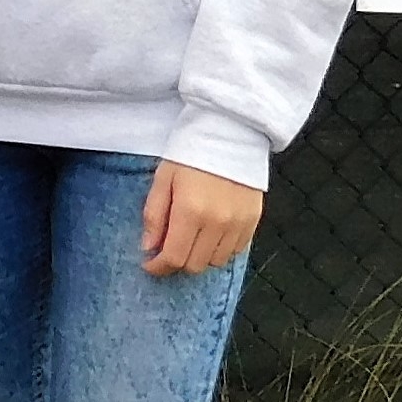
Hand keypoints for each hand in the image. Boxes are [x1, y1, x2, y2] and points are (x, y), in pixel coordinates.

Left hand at [140, 161, 261, 277]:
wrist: (229, 133)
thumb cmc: (190, 154)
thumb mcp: (163, 180)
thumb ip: (154, 216)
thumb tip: (149, 248)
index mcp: (190, 211)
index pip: (174, 257)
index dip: (159, 267)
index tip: (150, 265)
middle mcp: (217, 222)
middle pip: (195, 265)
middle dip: (176, 263)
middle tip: (167, 251)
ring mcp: (238, 223)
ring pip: (216, 262)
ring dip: (199, 257)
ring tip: (189, 241)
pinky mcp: (253, 220)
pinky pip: (235, 251)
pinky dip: (220, 250)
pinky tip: (210, 235)